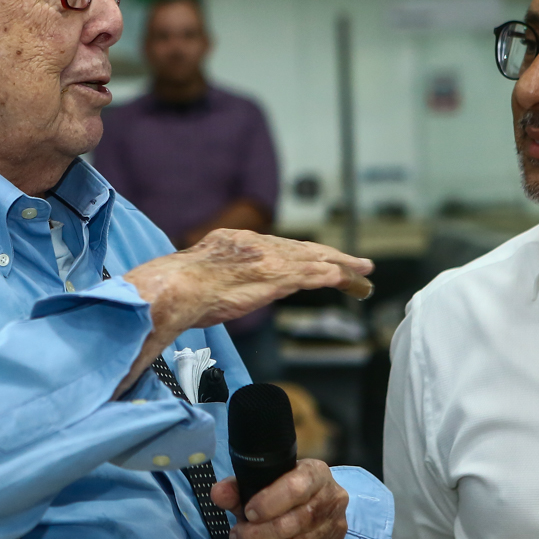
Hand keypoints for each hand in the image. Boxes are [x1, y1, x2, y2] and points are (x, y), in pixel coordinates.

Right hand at [116, 230, 371, 393]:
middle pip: (302, 249)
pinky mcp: (279, 275)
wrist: (175, 288)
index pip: (277, 248)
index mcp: (235, 243)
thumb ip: (215, 281)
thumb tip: (215, 295)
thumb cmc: (175, 292)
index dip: (301, 254)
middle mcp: (256, 244)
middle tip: (356, 264)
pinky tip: (351, 282)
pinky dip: (336, 277)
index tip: (315, 260)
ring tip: (363, 274)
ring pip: (316, 259)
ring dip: (342, 267)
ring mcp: (270, 259)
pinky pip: (316, 274)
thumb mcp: (198, 279)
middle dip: (330, 256)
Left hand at [210, 459, 349, 538]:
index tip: (247, 512)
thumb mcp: (263, 484)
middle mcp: (332, 504)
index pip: (296, 488)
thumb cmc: (284, 496)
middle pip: (291, 526)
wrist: (316, 513)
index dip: (268, 503)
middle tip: (235, 537)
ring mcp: (333, 536)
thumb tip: (219, 494)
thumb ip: (239, 488)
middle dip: (253, 536)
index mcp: (317, 476)